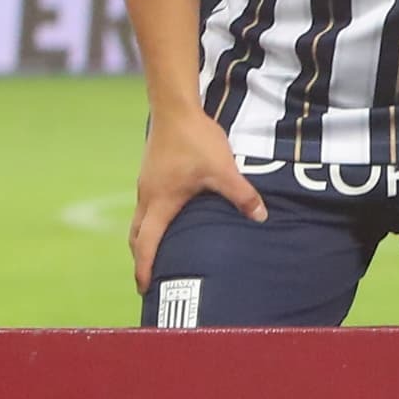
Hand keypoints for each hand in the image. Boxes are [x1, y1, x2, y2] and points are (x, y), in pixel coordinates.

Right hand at [130, 102, 264, 289]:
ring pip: (139, 221)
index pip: (147, 244)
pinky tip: (167, 221)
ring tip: (156, 255)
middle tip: (149, 279)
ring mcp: (146, 185)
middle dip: (141, 259)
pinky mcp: (151, 174)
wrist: (175, 109)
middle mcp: (147, 197)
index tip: (144, 288)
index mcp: (159, 203)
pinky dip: (150, 222)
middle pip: (137, 237)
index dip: (145, 268)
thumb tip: (261, 217)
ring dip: (144, 240)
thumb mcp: (223, 170)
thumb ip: (242, 195)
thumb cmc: (196, 140)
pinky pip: (145, 207)